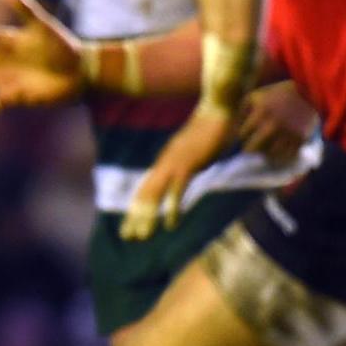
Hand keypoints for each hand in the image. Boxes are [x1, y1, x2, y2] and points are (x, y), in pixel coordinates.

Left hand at [121, 104, 234, 239]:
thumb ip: (188, 161)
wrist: (218, 108)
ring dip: (148, 216)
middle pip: (145, 193)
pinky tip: (170, 225)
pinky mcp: (189, 164)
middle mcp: (165, 162)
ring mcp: (175, 163)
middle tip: (127, 237)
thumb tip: (186, 169)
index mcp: (166, 160)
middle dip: (135, 216)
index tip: (131, 224)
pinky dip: (172, 208)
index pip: (147, 187)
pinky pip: (177, 190)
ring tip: (141, 237)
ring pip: (155, 194)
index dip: (138, 206)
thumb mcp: (195, 148)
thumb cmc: (211, 127)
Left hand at [237, 81, 316, 163]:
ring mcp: (287, 133)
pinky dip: (280, 156)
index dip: (244, 135)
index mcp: (261, 111)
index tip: (248, 133)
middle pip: (251, 149)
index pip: (242, 134)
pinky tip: (278, 151)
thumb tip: (233, 130)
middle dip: (250, 148)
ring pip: (267, 155)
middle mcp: (273, 124)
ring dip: (265, 153)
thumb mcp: (257, 96)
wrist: (309, 92)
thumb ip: (242, 111)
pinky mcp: (300, 140)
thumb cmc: (278, 94)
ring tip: (267, 147)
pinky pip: (284, 157)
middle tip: (253, 146)